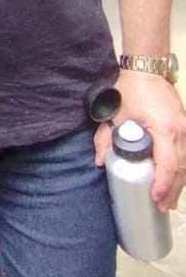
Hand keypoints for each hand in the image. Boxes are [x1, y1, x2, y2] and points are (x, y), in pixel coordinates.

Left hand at [93, 71, 185, 210]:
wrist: (148, 69)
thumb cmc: (131, 90)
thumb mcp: (115, 114)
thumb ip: (105, 138)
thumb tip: (99, 161)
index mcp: (164, 129)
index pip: (169, 165)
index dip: (163, 185)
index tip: (155, 199)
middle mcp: (180, 130)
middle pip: (182, 169)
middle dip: (172, 191)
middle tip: (163, 207)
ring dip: (180, 182)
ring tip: (170, 200)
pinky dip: (182, 168)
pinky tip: (177, 180)